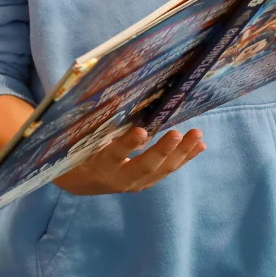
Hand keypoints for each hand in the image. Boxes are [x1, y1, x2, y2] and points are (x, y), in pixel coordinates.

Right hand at [54, 126, 204, 195]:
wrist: (77, 181)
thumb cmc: (76, 150)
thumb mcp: (77, 137)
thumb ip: (93, 121)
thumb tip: (113, 94)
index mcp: (98, 164)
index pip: (113, 154)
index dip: (127, 145)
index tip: (141, 132)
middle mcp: (118, 178)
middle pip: (143, 166)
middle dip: (163, 151)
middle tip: (178, 133)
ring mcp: (133, 183)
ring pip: (160, 171)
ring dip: (181, 154)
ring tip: (198, 137)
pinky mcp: (144, 182)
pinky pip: (166, 171)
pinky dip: (183, 158)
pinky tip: (199, 146)